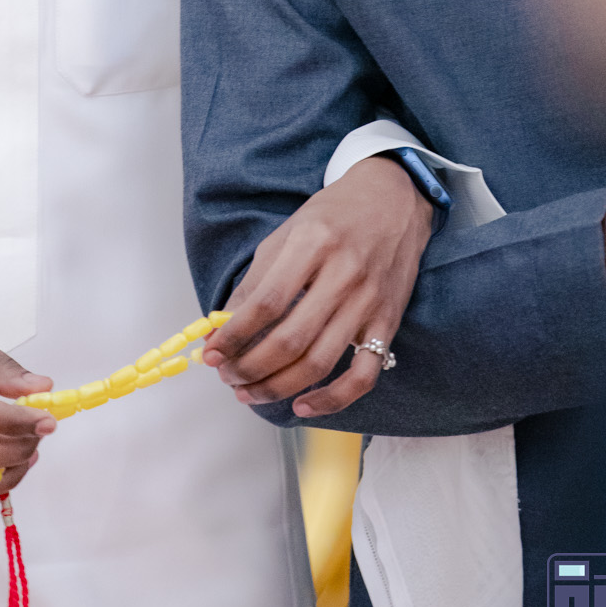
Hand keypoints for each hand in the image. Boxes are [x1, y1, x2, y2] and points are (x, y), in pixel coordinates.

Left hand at [202, 156, 433, 416]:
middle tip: (227, 376)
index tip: (211, 352)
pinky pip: (363, 375)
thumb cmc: (334, 215)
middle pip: (289, 340)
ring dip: (278, 387)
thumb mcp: (287, 233)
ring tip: (250, 393)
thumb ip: (256, 280)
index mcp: (312, 243)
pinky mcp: (388, 322)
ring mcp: (369, 302)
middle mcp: (343, 274)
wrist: (394, 200)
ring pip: (319, 363)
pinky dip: (333, 399)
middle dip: (249, 368)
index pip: (265, 304)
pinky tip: (303, 407)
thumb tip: (222, 326)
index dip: (233, 335)